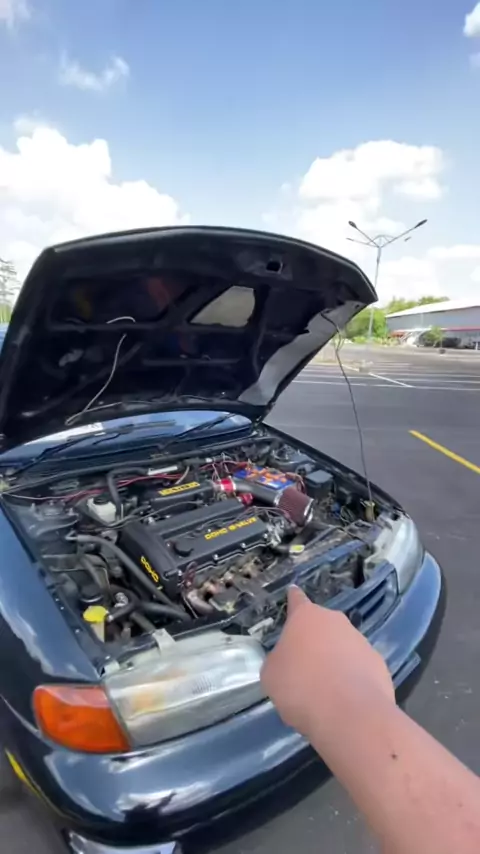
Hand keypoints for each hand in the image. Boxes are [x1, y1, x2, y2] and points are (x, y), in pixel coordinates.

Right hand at [261, 586, 393, 744]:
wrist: (350, 714)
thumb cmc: (301, 687)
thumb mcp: (271, 674)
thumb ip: (279, 659)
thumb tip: (289, 660)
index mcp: (306, 617)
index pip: (297, 600)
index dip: (293, 599)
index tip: (293, 593)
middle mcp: (336, 621)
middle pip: (321, 625)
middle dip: (314, 640)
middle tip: (304, 666)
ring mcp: (361, 641)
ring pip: (342, 646)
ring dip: (334, 660)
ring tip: (325, 689)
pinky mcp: (378, 663)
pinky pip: (358, 667)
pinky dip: (351, 678)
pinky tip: (345, 699)